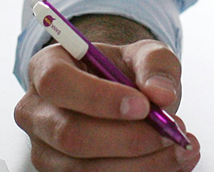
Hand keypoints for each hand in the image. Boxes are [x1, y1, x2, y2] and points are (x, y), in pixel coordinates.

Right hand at [15, 16, 199, 170]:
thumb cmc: (123, 72)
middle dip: (127, 139)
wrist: (121, 97)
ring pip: (83, 170)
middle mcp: (36, 112)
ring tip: (177, 148)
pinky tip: (169, 162)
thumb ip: (155, 66)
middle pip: (69, 135)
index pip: (56, 83)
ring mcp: (44, 150)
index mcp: (46, 69)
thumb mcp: (144, 55)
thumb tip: (161, 94)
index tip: (143, 106)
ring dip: (140, 165)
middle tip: (169, 132)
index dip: (98, 97)